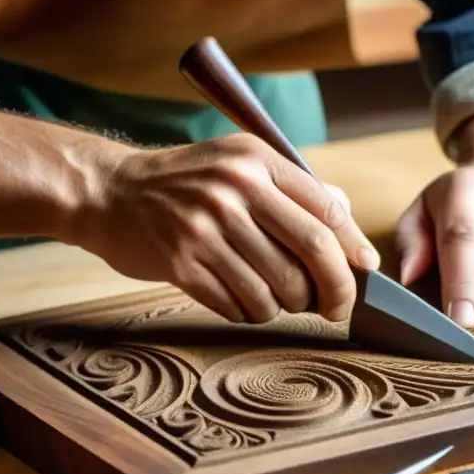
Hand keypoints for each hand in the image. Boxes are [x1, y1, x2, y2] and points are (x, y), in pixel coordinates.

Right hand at [74, 133, 379, 323]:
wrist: (109, 192)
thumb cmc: (184, 182)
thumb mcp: (238, 163)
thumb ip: (294, 188)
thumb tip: (347, 223)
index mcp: (256, 161)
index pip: (327, 209)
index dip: (353, 248)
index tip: (364, 272)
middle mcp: (234, 190)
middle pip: (313, 251)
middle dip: (336, 290)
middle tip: (336, 308)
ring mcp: (206, 228)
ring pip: (277, 288)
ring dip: (285, 305)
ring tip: (275, 298)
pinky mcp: (182, 264)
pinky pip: (238, 305)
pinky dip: (249, 312)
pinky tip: (241, 300)